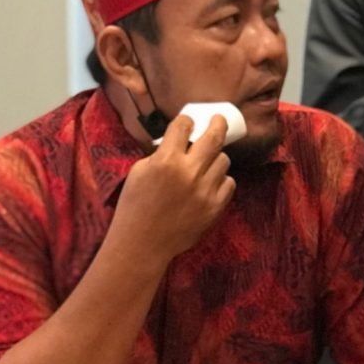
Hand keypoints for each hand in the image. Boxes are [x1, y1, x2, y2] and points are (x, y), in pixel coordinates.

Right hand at [111, 114, 235, 261]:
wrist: (142, 244)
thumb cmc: (135, 206)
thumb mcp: (139, 171)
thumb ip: (161, 154)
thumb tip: (181, 142)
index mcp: (166, 160)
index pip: (184, 125)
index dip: (186, 121)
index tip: (187, 123)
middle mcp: (189, 172)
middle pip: (214, 136)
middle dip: (217, 123)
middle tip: (218, 120)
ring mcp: (205, 190)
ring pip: (224, 160)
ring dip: (214, 158)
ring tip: (205, 164)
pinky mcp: (215, 207)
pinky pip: (229, 183)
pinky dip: (220, 180)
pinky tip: (209, 184)